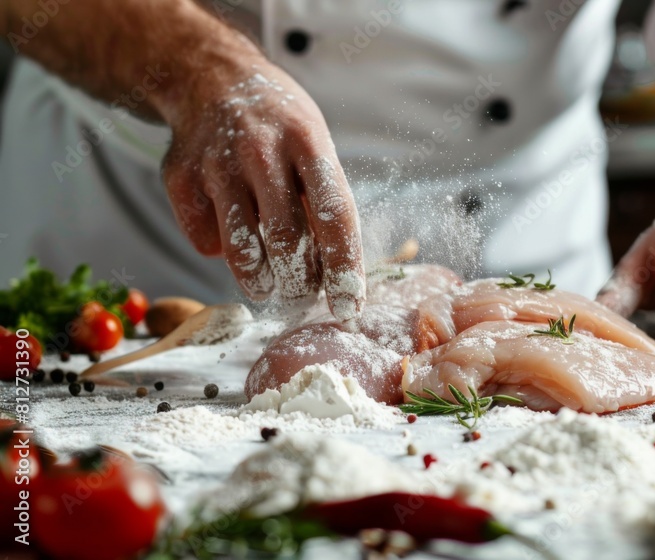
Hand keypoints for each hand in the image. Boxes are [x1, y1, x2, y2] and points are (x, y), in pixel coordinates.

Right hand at [160, 60, 364, 320]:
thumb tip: (342, 273)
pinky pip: (205, 241)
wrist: (211, 78)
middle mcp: (261, 151)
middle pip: (287, 241)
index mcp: (308, 141)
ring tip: (270, 285)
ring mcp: (217, 164)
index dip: (345, 268)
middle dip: (300, 283)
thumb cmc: (278, 126)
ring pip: (243, 251)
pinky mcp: (181, 179)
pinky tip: (231, 235)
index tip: (350, 308)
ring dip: (261, 282)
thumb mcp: (315, 146)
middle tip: (304, 294)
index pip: (334, 216)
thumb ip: (325, 200)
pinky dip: (220, 252)